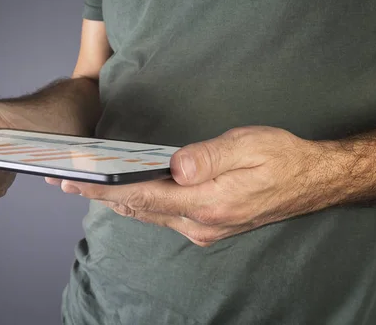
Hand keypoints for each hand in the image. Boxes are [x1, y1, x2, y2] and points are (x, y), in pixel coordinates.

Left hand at [48, 126, 335, 245]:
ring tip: (83, 187)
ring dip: (113, 200)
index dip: (103, 188)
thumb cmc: (281, 158)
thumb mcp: (248, 147)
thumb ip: (208, 158)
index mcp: (207, 203)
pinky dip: (136, 203)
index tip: (73, 180)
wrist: (310, 181)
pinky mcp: (206, 225)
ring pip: (147, 214)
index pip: (141, 196)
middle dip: (98, 195)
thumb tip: (173, 165)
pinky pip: (161, 215)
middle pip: (136, 208)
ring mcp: (202, 228)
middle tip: (64, 181)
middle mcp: (199, 223)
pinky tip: (123, 193)